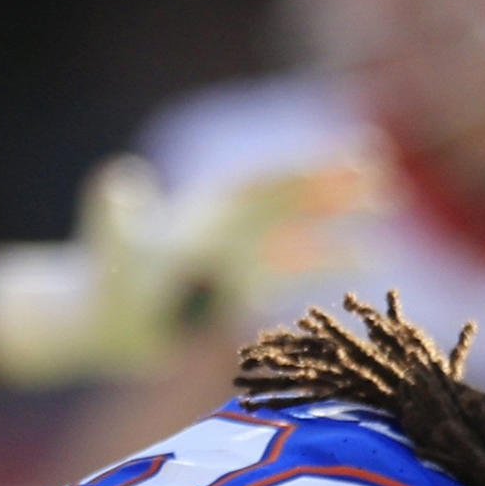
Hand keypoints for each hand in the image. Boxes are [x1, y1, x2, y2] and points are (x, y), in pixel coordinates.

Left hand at [0, 152, 367, 387]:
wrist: (95, 322)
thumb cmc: (103, 290)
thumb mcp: (109, 254)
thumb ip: (115, 218)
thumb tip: (120, 178)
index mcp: (203, 216)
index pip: (259, 187)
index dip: (300, 175)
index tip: (343, 162)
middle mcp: (225, 228)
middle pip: (285, 198)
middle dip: (331, 183)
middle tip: (382, 166)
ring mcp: (237, 255)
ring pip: (296, 227)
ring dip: (338, 215)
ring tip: (389, 202)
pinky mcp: (241, 283)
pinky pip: (292, 267)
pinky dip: (327, 258)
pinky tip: (368, 259)